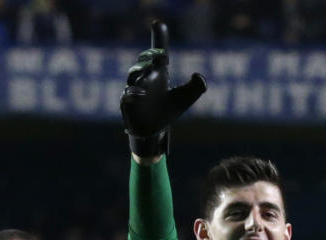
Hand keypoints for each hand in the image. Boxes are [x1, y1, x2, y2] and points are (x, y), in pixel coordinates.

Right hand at [120, 21, 206, 157]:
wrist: (155, 131)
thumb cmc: (169, 110)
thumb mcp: (186, 97)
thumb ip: (196, 86)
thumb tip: (199, 75)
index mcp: (159, 73)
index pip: (158, 52)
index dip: (159, 37)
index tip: (158, 24)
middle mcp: (145, 78)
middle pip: (143, 63)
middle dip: (149, 58)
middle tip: (160, 57)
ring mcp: (134, 90)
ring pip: (133, 77)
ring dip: (140, 74)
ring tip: (150, 76)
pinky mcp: (127, 104)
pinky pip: (126, 96)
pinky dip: (132, 93)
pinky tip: (141, 93)